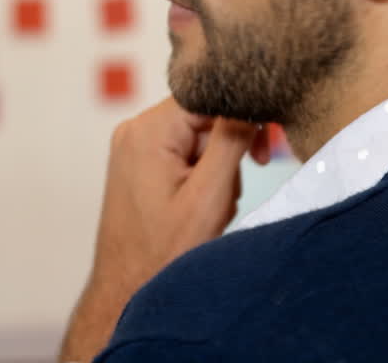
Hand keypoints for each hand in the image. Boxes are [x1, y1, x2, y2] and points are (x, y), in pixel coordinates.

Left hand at [59, 98, 272, 361]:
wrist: (126, 290)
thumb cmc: (164, 252)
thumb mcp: (209, 195)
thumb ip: (231, 141)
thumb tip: (250, 99)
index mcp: (148, 130)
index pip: (209, 96)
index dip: (242, 118)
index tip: (261, 155)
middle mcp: (134, 129)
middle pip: (203, 116)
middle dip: (227, 151)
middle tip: (227, 192)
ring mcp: (132, 146)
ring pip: (196, 137)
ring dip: (215, 169)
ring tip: (208, 208)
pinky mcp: (137, 163)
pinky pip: (181, 152)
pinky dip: (199, 176)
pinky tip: (196, 207)